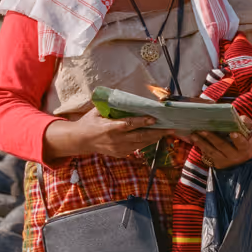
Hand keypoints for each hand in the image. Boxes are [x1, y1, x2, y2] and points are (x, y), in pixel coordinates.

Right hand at [42, 107, 161, 162]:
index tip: (154, 118)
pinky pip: (138, 148)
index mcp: (109, 128)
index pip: (129, 124)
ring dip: (155, 138)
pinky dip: (148, 142)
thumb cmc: (90, 122)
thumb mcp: (96, 112)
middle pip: (140, 137)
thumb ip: (110, 106)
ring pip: (142, 144)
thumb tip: (125, 98)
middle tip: (170, 128)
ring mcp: (119, 148)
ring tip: (167, 131)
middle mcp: (116, 140)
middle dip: (157, 132)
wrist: (81, 140)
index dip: (142, 122)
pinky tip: (155, 136)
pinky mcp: (121, 154)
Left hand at [190, 124, 251, 169]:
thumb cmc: (248, 141)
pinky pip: (207, 155)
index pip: (242, 144)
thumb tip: (239, 118)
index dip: (238, 139)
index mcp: (246, 149)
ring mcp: (225, 161)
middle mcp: (236, 157)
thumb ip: (248, 124)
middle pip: (222, 146)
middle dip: (211, 137)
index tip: (233, 133)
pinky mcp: (218, 164)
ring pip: (212, 151)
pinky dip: (200, 147)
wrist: (245, 159)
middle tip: (202, 130)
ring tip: (193, 134)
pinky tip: (194, 140)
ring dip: (201, 142)